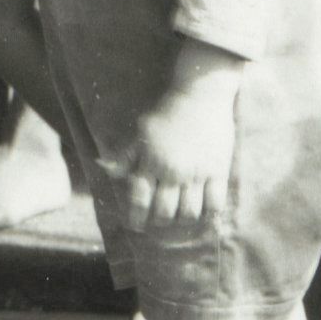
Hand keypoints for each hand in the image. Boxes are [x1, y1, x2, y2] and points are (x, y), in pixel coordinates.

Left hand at [128, 44, 241, 225]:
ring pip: (189, 212)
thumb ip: (125, 155)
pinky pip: (215, 203)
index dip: (135, 217)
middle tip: (159, 222)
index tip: (135, 225)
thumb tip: (102, 167)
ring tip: (181, 218)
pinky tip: (207, 218)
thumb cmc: (167, 111)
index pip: (139, 199)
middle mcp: (172, 171)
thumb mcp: (141, 131)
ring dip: (183, 221)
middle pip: (164, 211)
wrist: (201, 93)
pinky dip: (211, 216)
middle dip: (159, 221)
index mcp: (151, 162)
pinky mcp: (218, 171)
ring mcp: (196, 173)